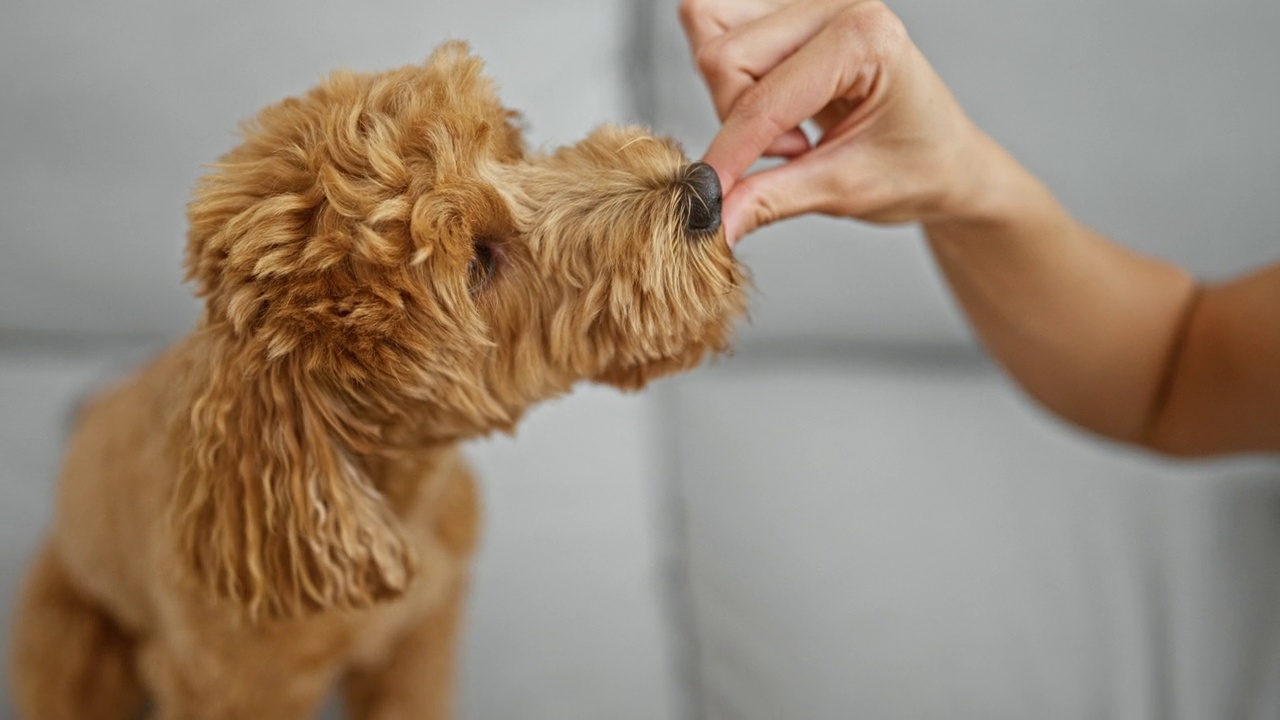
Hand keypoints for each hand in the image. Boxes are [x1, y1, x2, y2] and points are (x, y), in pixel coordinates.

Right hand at [680, 0, 988, 243]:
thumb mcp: (844, 191)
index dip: (729, 155)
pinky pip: (718, 29)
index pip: (762, 97)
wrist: (946, 160)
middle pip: (724, 56)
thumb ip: (769, 199)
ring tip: (788, 126)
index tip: (705, 198)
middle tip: (795, 153)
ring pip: (711, 33)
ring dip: (732, 95)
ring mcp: (808, 1)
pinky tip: (779, 106)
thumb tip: (710, 221)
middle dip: (740, 123)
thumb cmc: (917, 167)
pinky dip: (732, 78)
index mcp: (866, 36)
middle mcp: (835, 3)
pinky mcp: (788, 11)